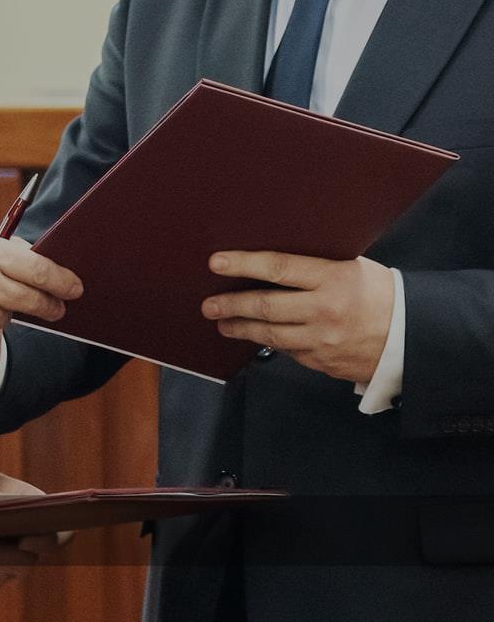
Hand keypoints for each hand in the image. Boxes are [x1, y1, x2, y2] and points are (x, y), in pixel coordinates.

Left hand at [202, 251, 393, 381]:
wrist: (413, 337)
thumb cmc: (381, 295)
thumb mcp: (353, 268)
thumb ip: (315, 266)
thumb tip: (271, 261)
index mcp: (333, 279)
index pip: (278, 268)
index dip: (243, 264)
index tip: (217, 263)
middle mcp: (324, 310)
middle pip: (265, 306)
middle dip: (231, 304)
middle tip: (209, 304)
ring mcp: (321, 339)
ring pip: (269, 334)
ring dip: (240, 328)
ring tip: (222, 322)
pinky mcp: (320, 361)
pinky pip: (286, 350)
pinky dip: (267, 342)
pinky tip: (254, 335)